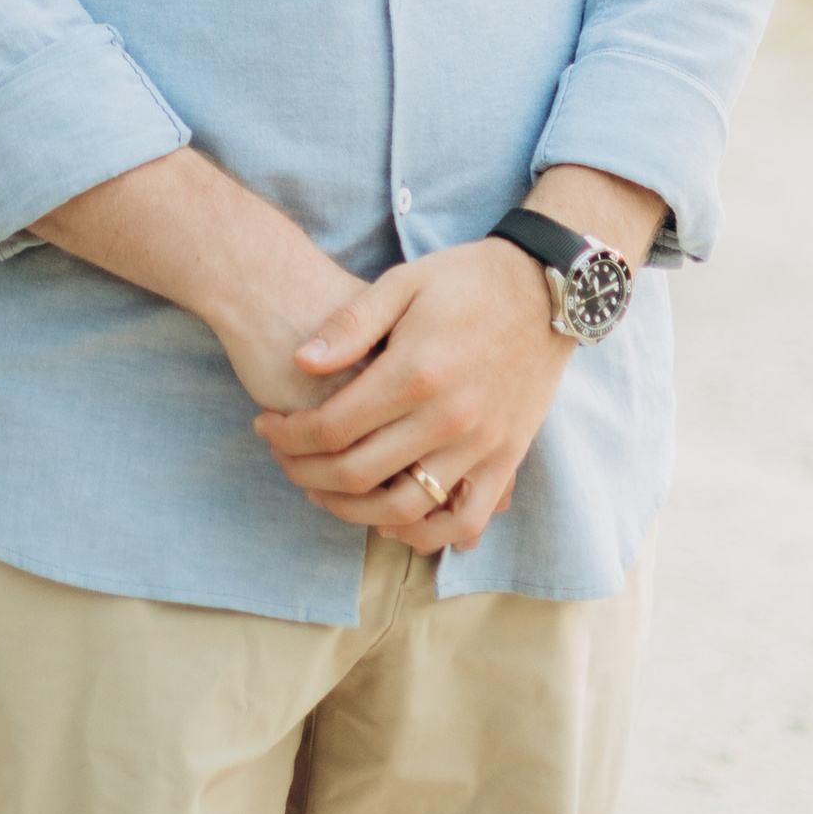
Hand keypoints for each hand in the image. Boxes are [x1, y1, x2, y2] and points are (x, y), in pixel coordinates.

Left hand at [253, 240, 571, 553]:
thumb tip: (300, 360)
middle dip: (305, 473)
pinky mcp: (507, 459)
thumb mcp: (403, 283)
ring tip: (324, 492)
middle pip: (358, 473)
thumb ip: (350, 324)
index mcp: (414, 372)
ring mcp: (481, 445)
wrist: (546, 288)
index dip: (288, 436)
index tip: (266, 427)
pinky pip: (465, 520)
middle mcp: (447, 417)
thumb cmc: (467, 280)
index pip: (332, 427)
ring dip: (352, 511)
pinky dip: (426, 533)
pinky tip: (392, 521)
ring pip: (404, 508)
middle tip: (284, 460)